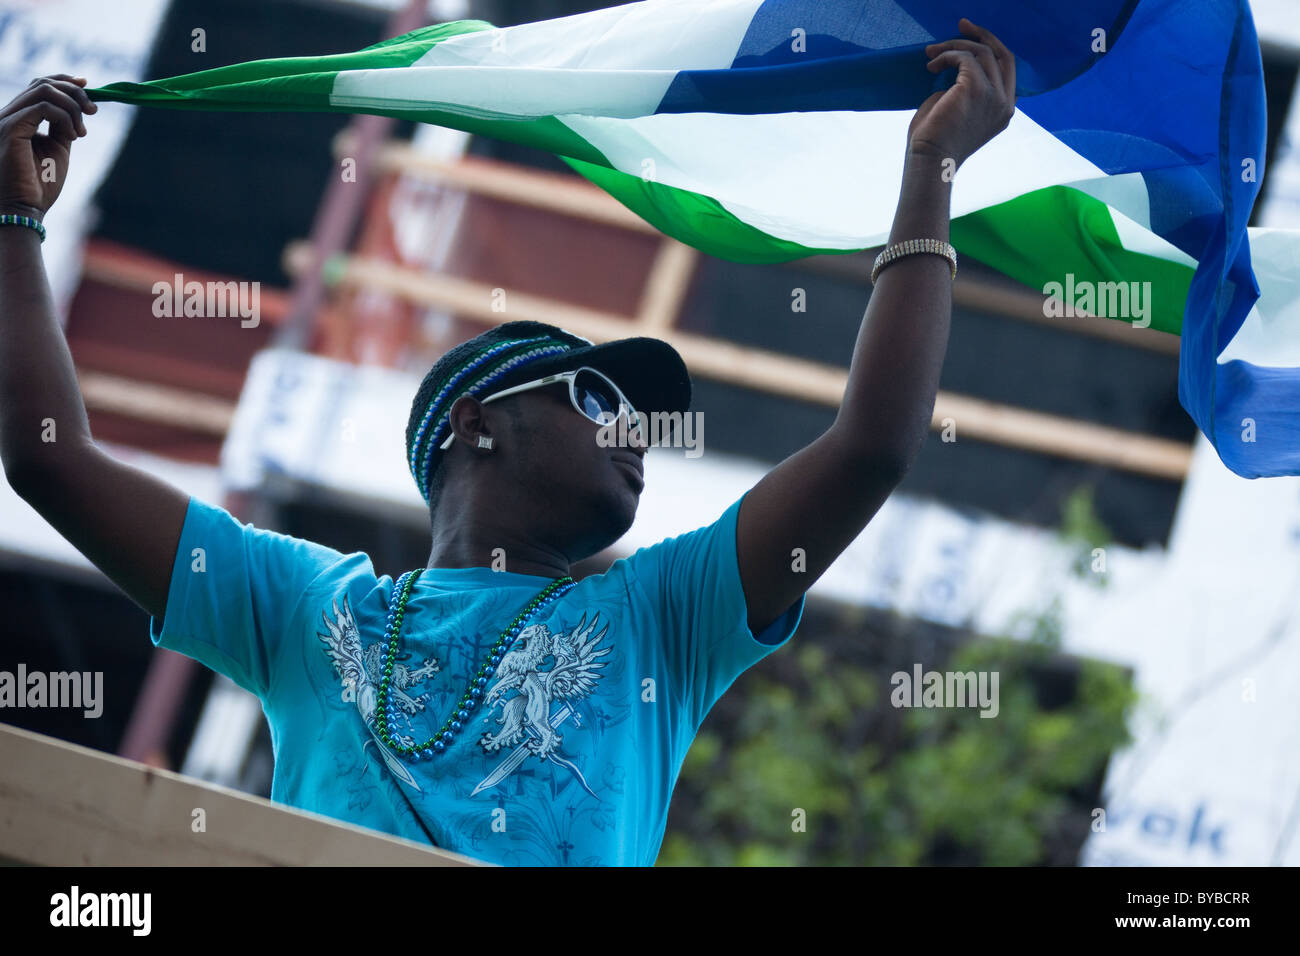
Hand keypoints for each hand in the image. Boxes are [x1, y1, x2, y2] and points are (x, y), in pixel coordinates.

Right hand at [0, 75, 96, 219]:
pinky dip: (65, 117)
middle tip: (93, 111)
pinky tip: (74, 135)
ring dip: (72, 106)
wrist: (25, 209)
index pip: (39, 85)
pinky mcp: (10, 128)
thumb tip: (78, 109)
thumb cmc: (40, 184)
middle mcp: (9, 114)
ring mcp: (7, 119)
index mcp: (18, 117)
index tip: (89, 87)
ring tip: (82, 131)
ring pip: (44, 90)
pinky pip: (43, 108)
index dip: (65, 81)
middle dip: (74, 92)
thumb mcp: (57, 148)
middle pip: (42, 83)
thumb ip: (64, 126)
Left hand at [908, 19, 1015, 170]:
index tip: (970, 36)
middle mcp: (1005, 103)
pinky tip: (931, 66)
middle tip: (962, 24)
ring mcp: (994, 96)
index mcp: (1004, 111)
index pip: (1006, 69)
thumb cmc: (935, 141)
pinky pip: (964, 57)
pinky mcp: (976, 88)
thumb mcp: (958, 111)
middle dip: (982, 35)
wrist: (929, 161)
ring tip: (931, 53)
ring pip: (982, 52)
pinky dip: (947, 55)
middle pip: (1001, 55)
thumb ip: (965, 89)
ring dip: (954, 46)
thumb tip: (956, 65)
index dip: (991, 48)